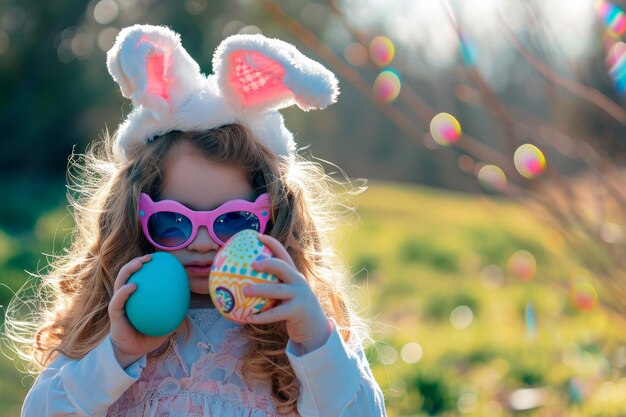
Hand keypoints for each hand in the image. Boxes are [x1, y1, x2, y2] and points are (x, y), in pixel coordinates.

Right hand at [108, 254, 182, 367]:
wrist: (132, 352)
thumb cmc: (147, 337)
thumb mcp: (164, 328)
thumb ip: (173, 319)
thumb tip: (187, 313)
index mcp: (135, 298)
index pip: (139, 277)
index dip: (145, 266)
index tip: (158, 259)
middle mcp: (125, 297)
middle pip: (127, 274)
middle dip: (136, 262)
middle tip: (149, 257)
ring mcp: (118, 304)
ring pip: (120, 281)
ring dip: (128, 270)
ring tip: (140, 264)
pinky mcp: (114, 313)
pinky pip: (118, 300)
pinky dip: (124, 291)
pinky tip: (133, 286)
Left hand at [243, 234, 330, 352]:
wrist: (315, 329)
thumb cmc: (294, 310)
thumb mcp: (287, 294)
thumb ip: (273, 286)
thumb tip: (245, 282)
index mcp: (294, 274)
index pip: (283, 254)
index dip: (272, 243)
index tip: (257, 236)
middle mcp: (298, 281)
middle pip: (283, 267)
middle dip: (267, 263)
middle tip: (251, 264)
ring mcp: (300, 295)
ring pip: (277, 290)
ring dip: (259, 289)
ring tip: (244, 290)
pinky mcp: (298, 310)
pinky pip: (276, 313)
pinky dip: (261, 316)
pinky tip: (248, 318)